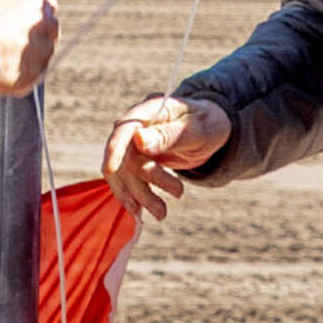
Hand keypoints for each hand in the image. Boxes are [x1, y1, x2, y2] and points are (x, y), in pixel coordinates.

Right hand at [0, 0, 58, 95]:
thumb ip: (12, 0)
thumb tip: (15, 5)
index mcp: (37, 1)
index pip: (49, 5)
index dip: (38, 13)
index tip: (29, 18)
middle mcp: (45, 25)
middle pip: (51, 29)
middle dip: (40, 34)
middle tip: (19, 39)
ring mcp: (42, 52)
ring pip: (44, 53)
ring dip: (31, 54)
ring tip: (5, 56)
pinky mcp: (33, 76)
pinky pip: (32, 74)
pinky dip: (22, 73)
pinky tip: (4, 69)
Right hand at [103, 94, 232, 217]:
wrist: (212, 130)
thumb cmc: (208, 123)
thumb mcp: (198, 129)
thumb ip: (169, 135)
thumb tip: (138, 140)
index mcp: (152, 108)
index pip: (125, 126)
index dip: (114, 148)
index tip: (110, 169)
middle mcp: (138, 125)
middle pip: (124, 157)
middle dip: (140, 185)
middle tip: (166, 205)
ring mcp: (136, 143)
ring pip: (126, 173)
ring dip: (141, 196)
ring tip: (161, 213)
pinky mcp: (139, 159)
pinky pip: (130, 180)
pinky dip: (138, 197)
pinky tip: (148, 210)